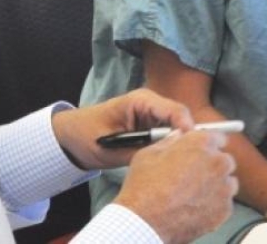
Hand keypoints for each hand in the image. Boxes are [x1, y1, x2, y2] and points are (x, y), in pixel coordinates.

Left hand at [52, 88, 194, 169]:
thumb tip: (167, 159)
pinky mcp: (152, 129)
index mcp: (142, 100)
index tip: (195, 149)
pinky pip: (169, 138)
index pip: (175, 110)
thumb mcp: (112, 146)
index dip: (188, 128)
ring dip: (180, 146)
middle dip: (188, 140)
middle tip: (192, 162)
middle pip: (182, 121)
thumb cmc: (86, 135)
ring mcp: (153, 117)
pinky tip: (171, 165)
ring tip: (182, 165)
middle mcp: (153, 106)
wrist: (71, 138)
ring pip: (179, 131)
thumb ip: (140, 151)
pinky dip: (172, 150)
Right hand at [114, 129, 237, 243]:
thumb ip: (170, 142)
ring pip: (227, 182)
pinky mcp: (225, 209)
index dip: (209, 145)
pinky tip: (195, 207)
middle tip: (193, 176)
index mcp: (201, 143)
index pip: (218, 137)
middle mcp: (217, 162)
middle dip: (212, 166)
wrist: (146, 221)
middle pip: (224, 160)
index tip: (205, 151)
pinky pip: (224, 203)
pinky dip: (214, 205)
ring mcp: (224, 187)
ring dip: (215, 185)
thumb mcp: (150, 154)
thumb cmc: (145, 189)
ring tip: (193, 194)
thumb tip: (178, 138)